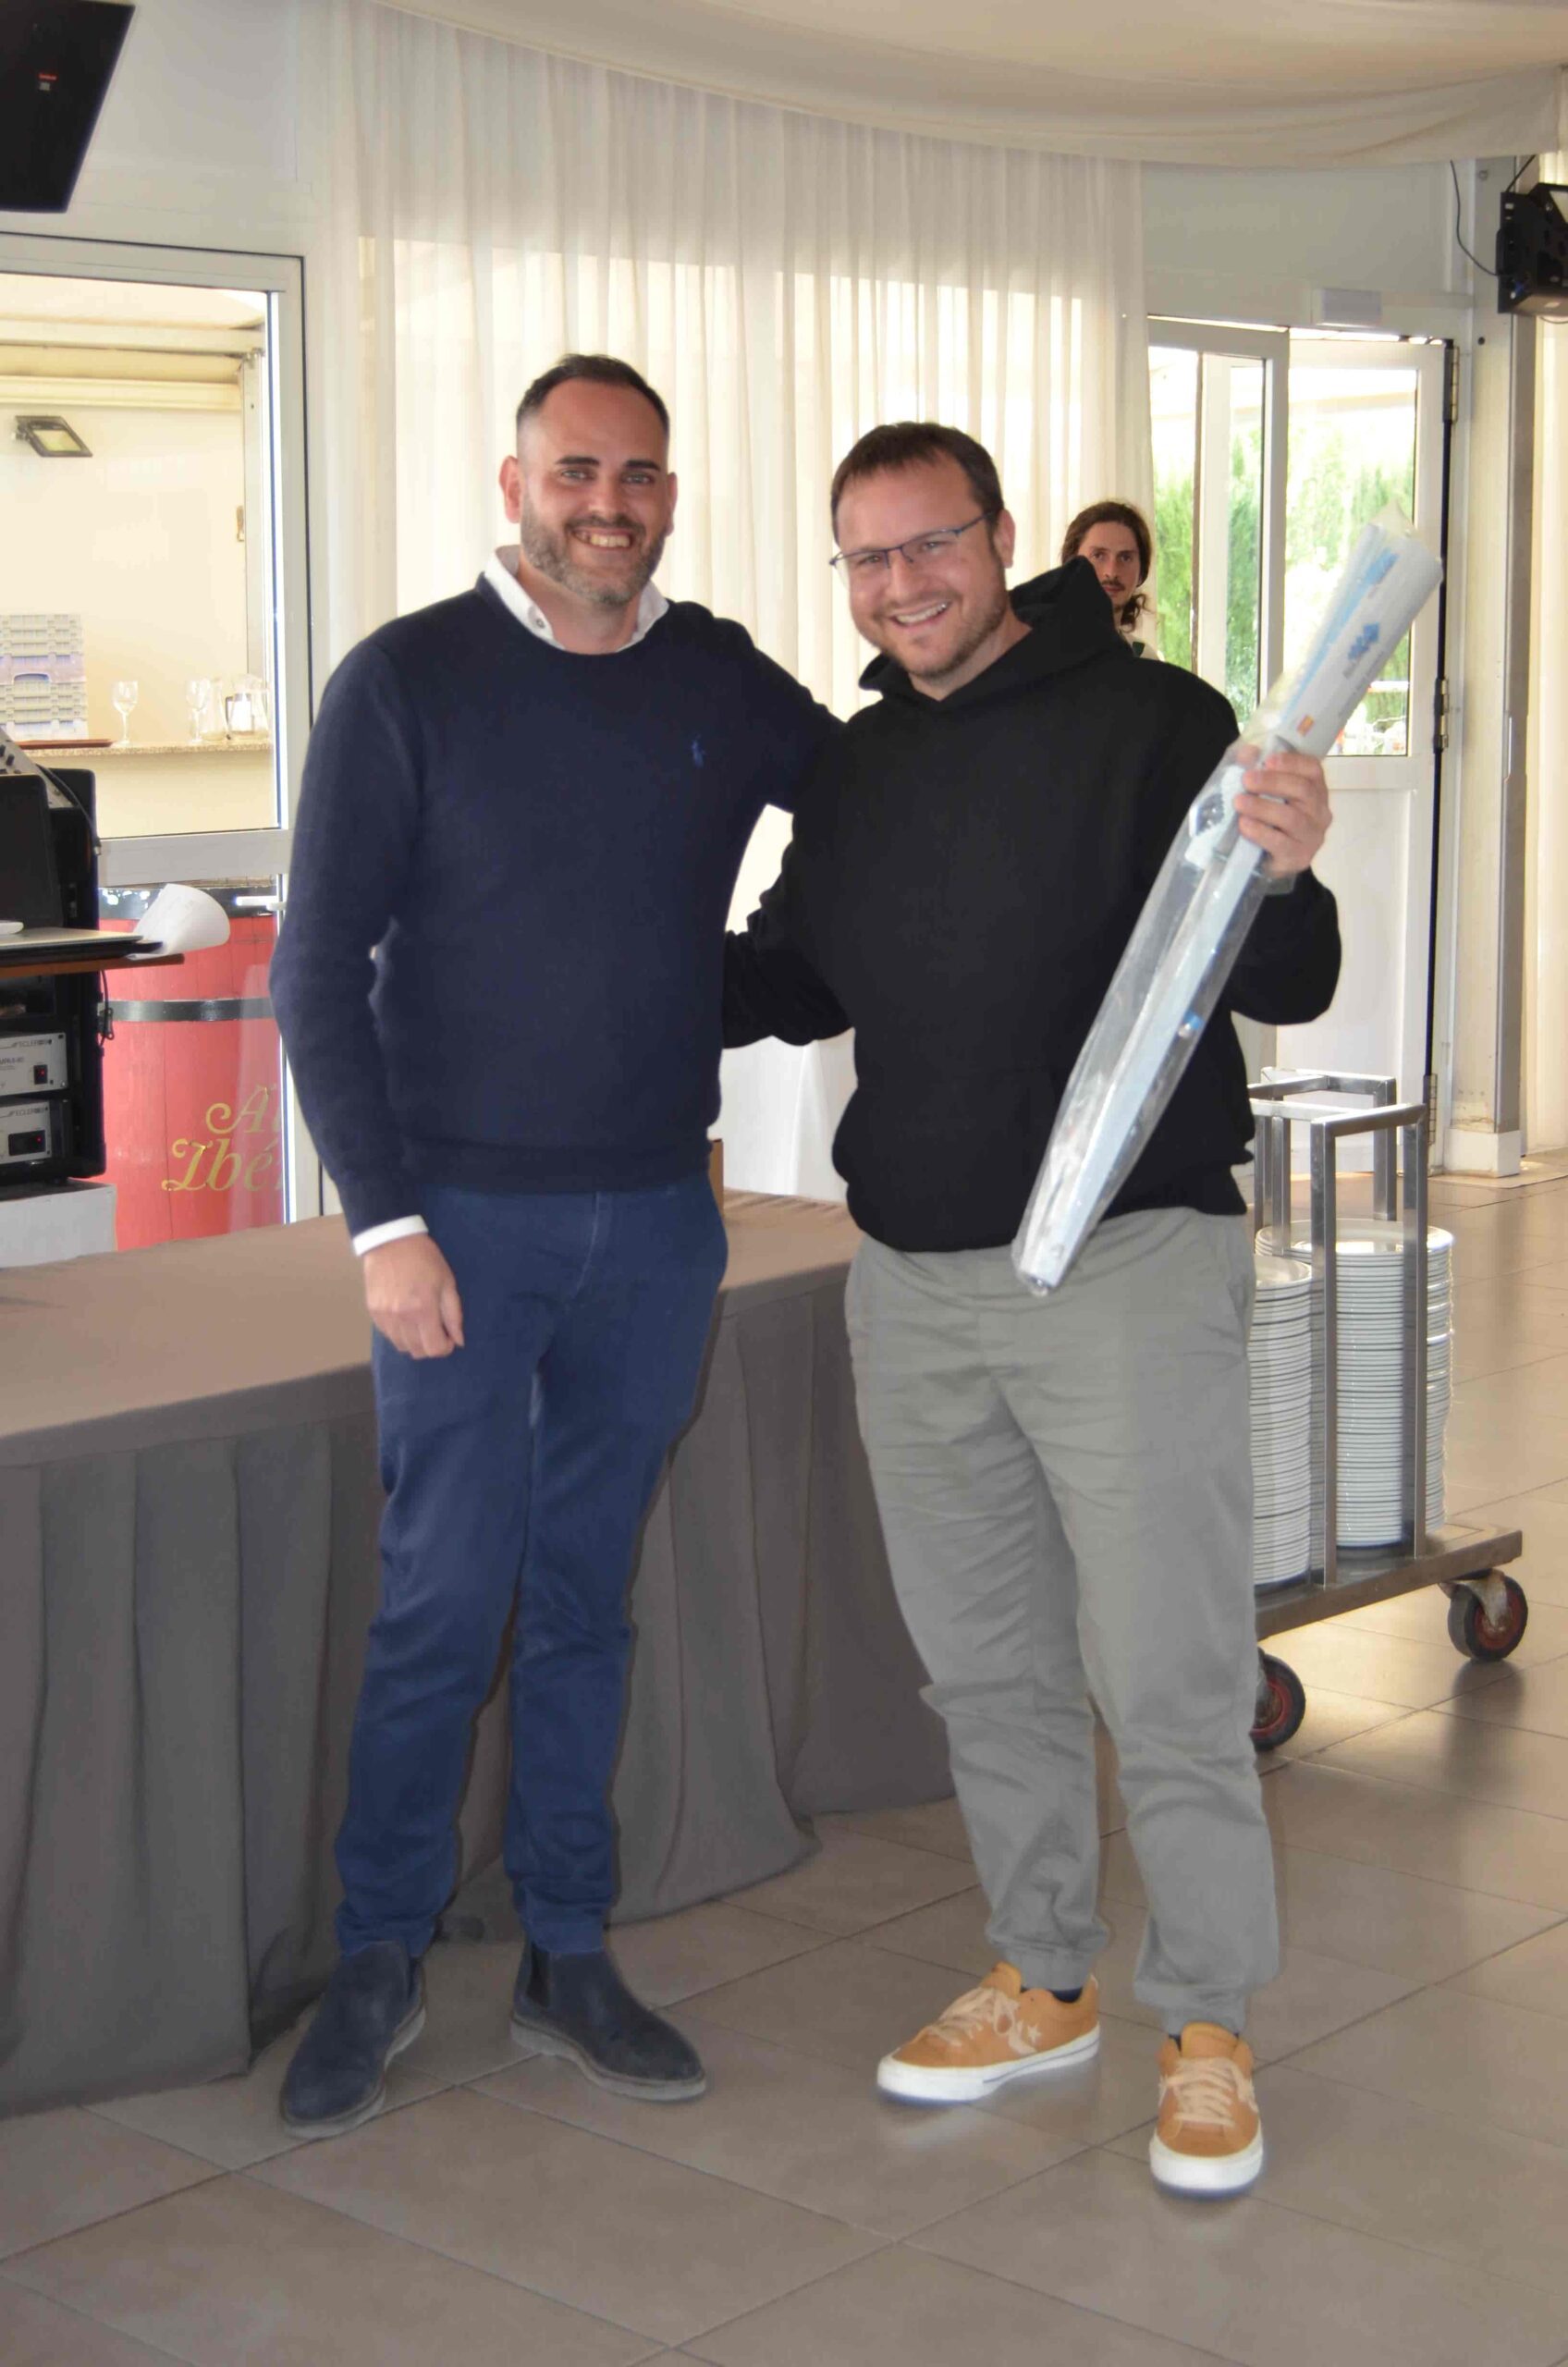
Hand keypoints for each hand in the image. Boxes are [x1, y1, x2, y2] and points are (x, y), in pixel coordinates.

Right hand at [363, 1234, 464, 1358]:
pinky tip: (406, 1317)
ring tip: (421, 1324)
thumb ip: (454, 1314)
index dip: (445, 1348)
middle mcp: (401, 1318)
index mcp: (423, 1310)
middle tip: (437, 1330)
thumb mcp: (447, 1282)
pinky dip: (400, 1333)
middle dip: (431, 1346)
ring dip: (415, 1342)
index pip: (434, 1349)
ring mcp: (384, 1316)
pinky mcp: (373, 1312)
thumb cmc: (424, 1259)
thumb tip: (458, 1340)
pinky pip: (389, 1335)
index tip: (449, 1337)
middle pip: (417, 1351)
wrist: (391, 1240)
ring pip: (402, 1346)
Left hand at [1235, 749, 1330, 879]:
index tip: (1268, 760)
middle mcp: (1320, 811)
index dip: (1292, 762)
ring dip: (1262, 807)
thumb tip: (1247, 752)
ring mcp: (1313, 836)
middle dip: (1272, 782)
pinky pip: (1281, 843)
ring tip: (1239, 802)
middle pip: (1302, 790)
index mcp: (1316, 790)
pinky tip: (1245, 825)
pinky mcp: (1299, 857)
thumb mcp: (1264, 794)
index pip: (1313, 770)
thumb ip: (1257, 770)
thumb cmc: (1270, 822)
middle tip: (1246, 780)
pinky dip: (1260, 832)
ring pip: (1292, 817)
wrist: (1271, 862)